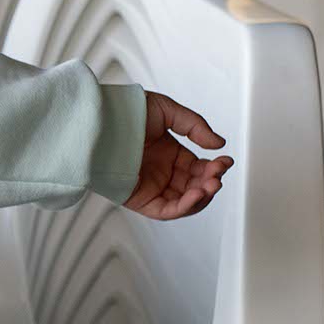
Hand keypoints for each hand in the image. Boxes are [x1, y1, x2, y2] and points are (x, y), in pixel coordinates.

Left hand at [124, 91, 231, 219]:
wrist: (98, 121)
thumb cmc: (125, 112)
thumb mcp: (167, 112)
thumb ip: (195, 127)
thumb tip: (218, 144)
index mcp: (170, 155)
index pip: (199, 168)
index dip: (215, 167)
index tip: (225, 161)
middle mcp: (162, 173)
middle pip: (196, 187)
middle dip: (211, 182)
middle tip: (218, 174)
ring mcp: (152, 187)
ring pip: (185, 202)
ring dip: (203, 196)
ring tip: (211, 184)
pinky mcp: (140, 200)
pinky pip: (167, 210)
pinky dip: (184, 206)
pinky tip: (197, 194)